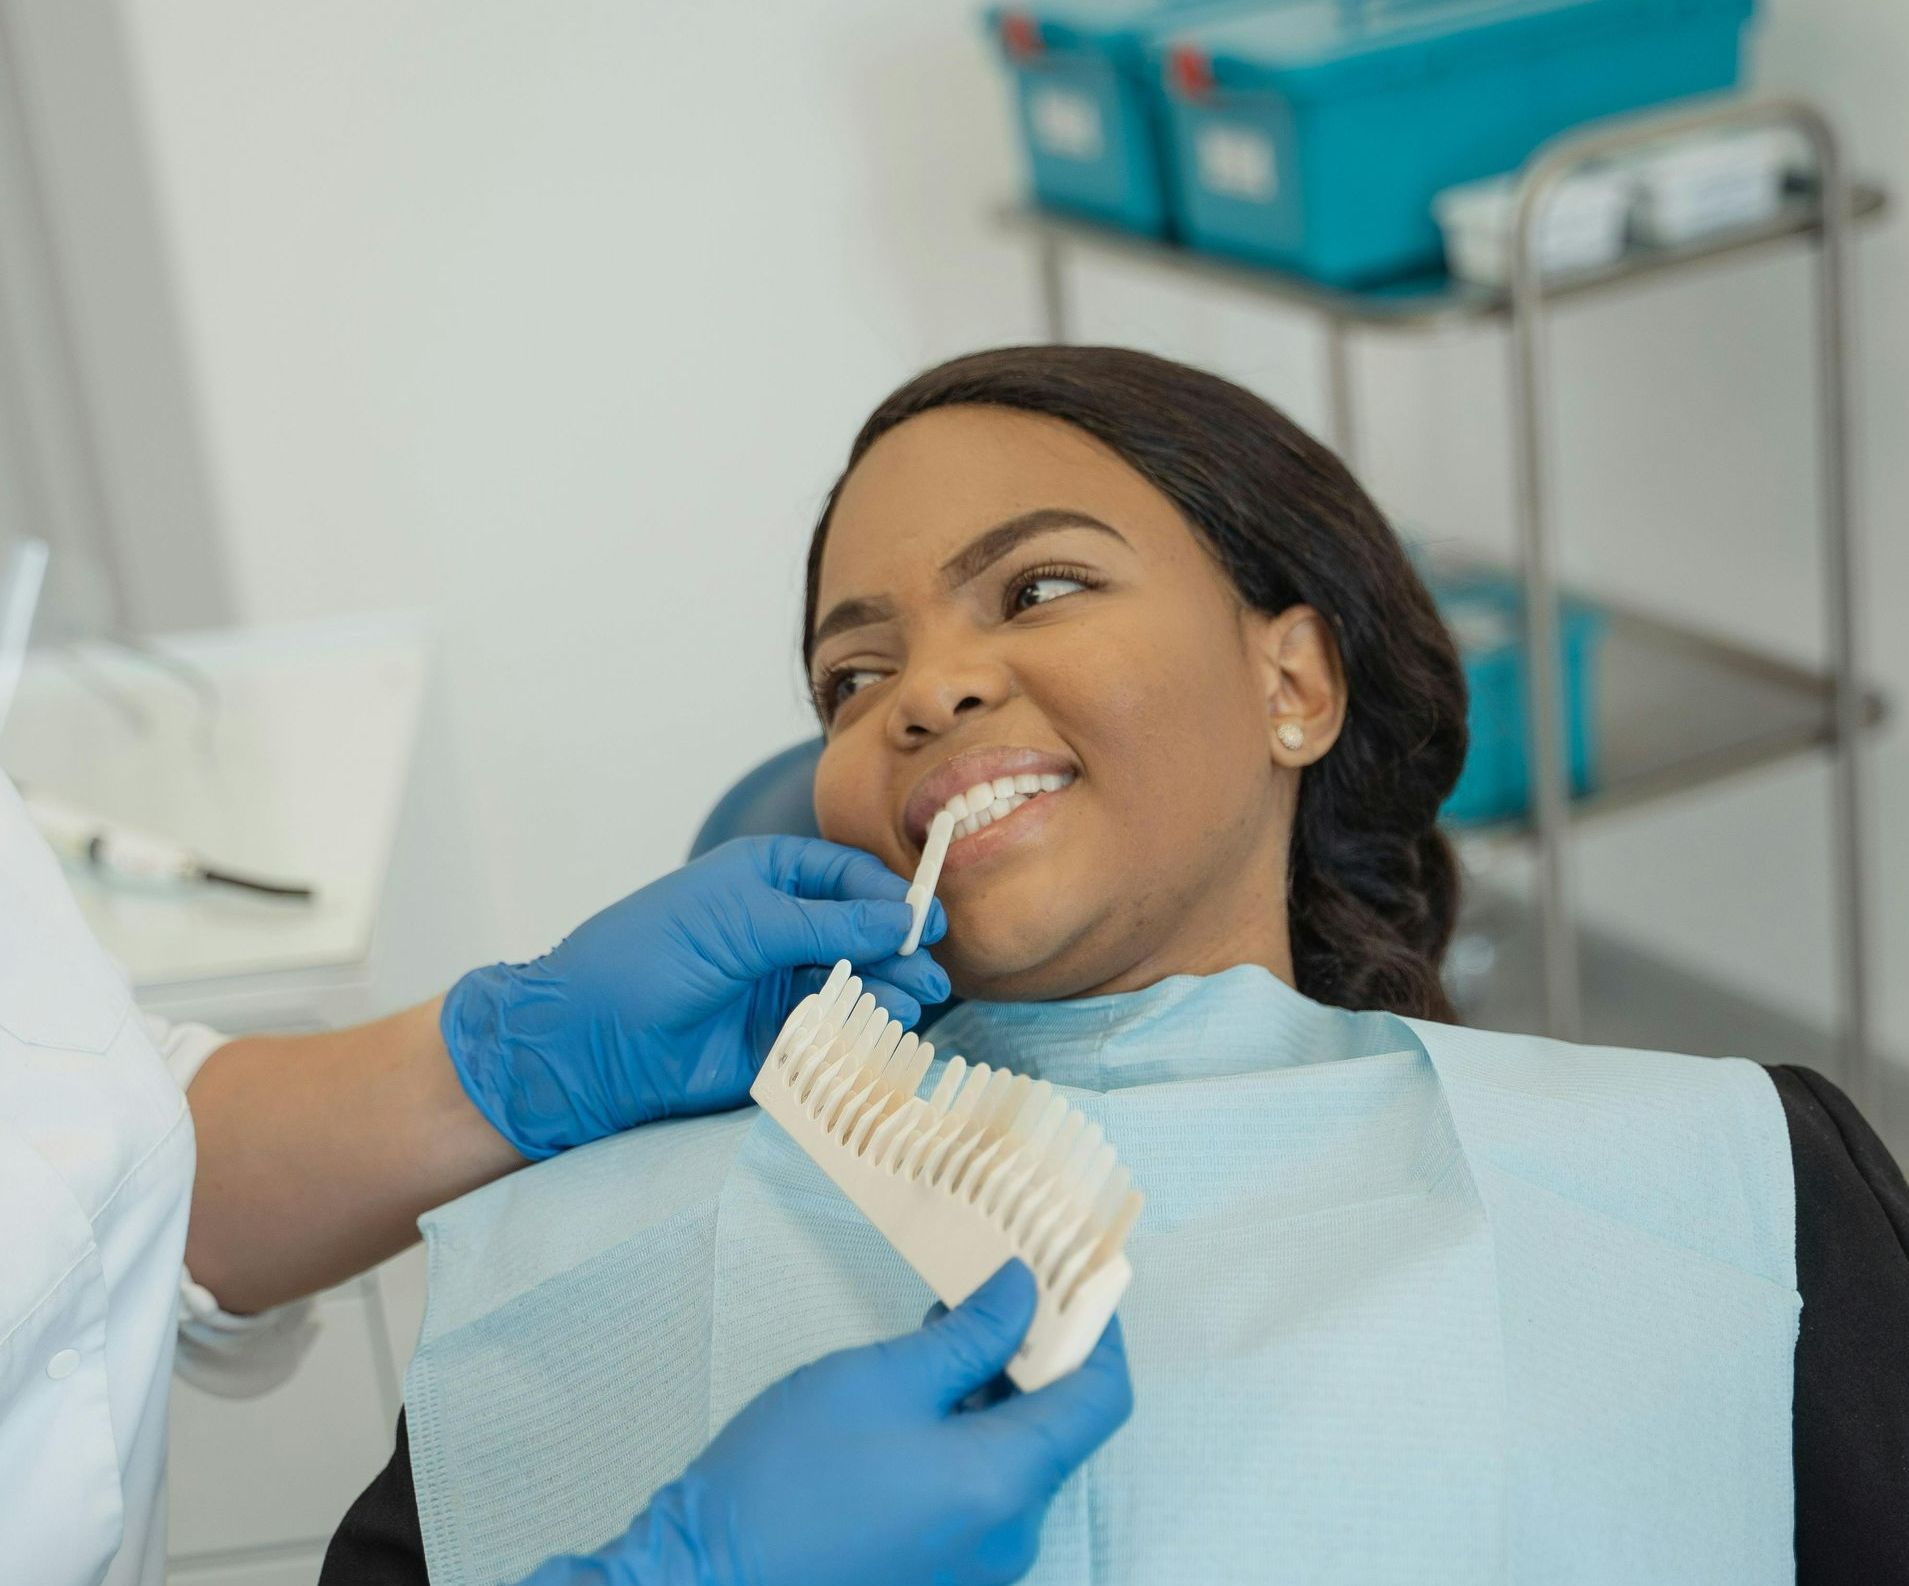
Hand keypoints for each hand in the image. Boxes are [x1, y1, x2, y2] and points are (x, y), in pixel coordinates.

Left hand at [442, 836, 948, 1158]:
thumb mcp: (741, 921)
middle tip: (923, 969)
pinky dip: (861, 1032)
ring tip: (909, 1001)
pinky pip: (834, 1033)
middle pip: (861, 933)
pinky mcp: (777, 1043)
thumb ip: (827, 924)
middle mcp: (778, 930)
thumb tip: (903, 918)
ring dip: (886, 991)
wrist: (585, 1042)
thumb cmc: (649, 955)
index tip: (925, 920)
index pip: (846, 877)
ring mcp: (779, 987)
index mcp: (765, 879)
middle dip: (895, 949)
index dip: (889, 895)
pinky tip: (878, 1031)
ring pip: (854, 985)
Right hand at [514, 1262, 1133, 1585]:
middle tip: (998, 1283)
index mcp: (1006, 1484)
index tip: (1074, 1277)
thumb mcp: (882, 1378)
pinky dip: (970, 1431)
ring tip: (946, 1324)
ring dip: (997, 1387)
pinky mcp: (942, 1569)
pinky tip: (924, 1387)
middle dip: (1036, 1350)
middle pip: (1059, 1426)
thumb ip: (969, 1335)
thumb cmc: (788, 1477)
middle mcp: (1010, 1533)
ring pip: (1017, 1456)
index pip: (1100, 1398)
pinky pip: (983, 1488)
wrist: (708, 1573)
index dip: (1098, 1330)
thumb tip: (1026, 1291)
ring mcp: (978, 1561)